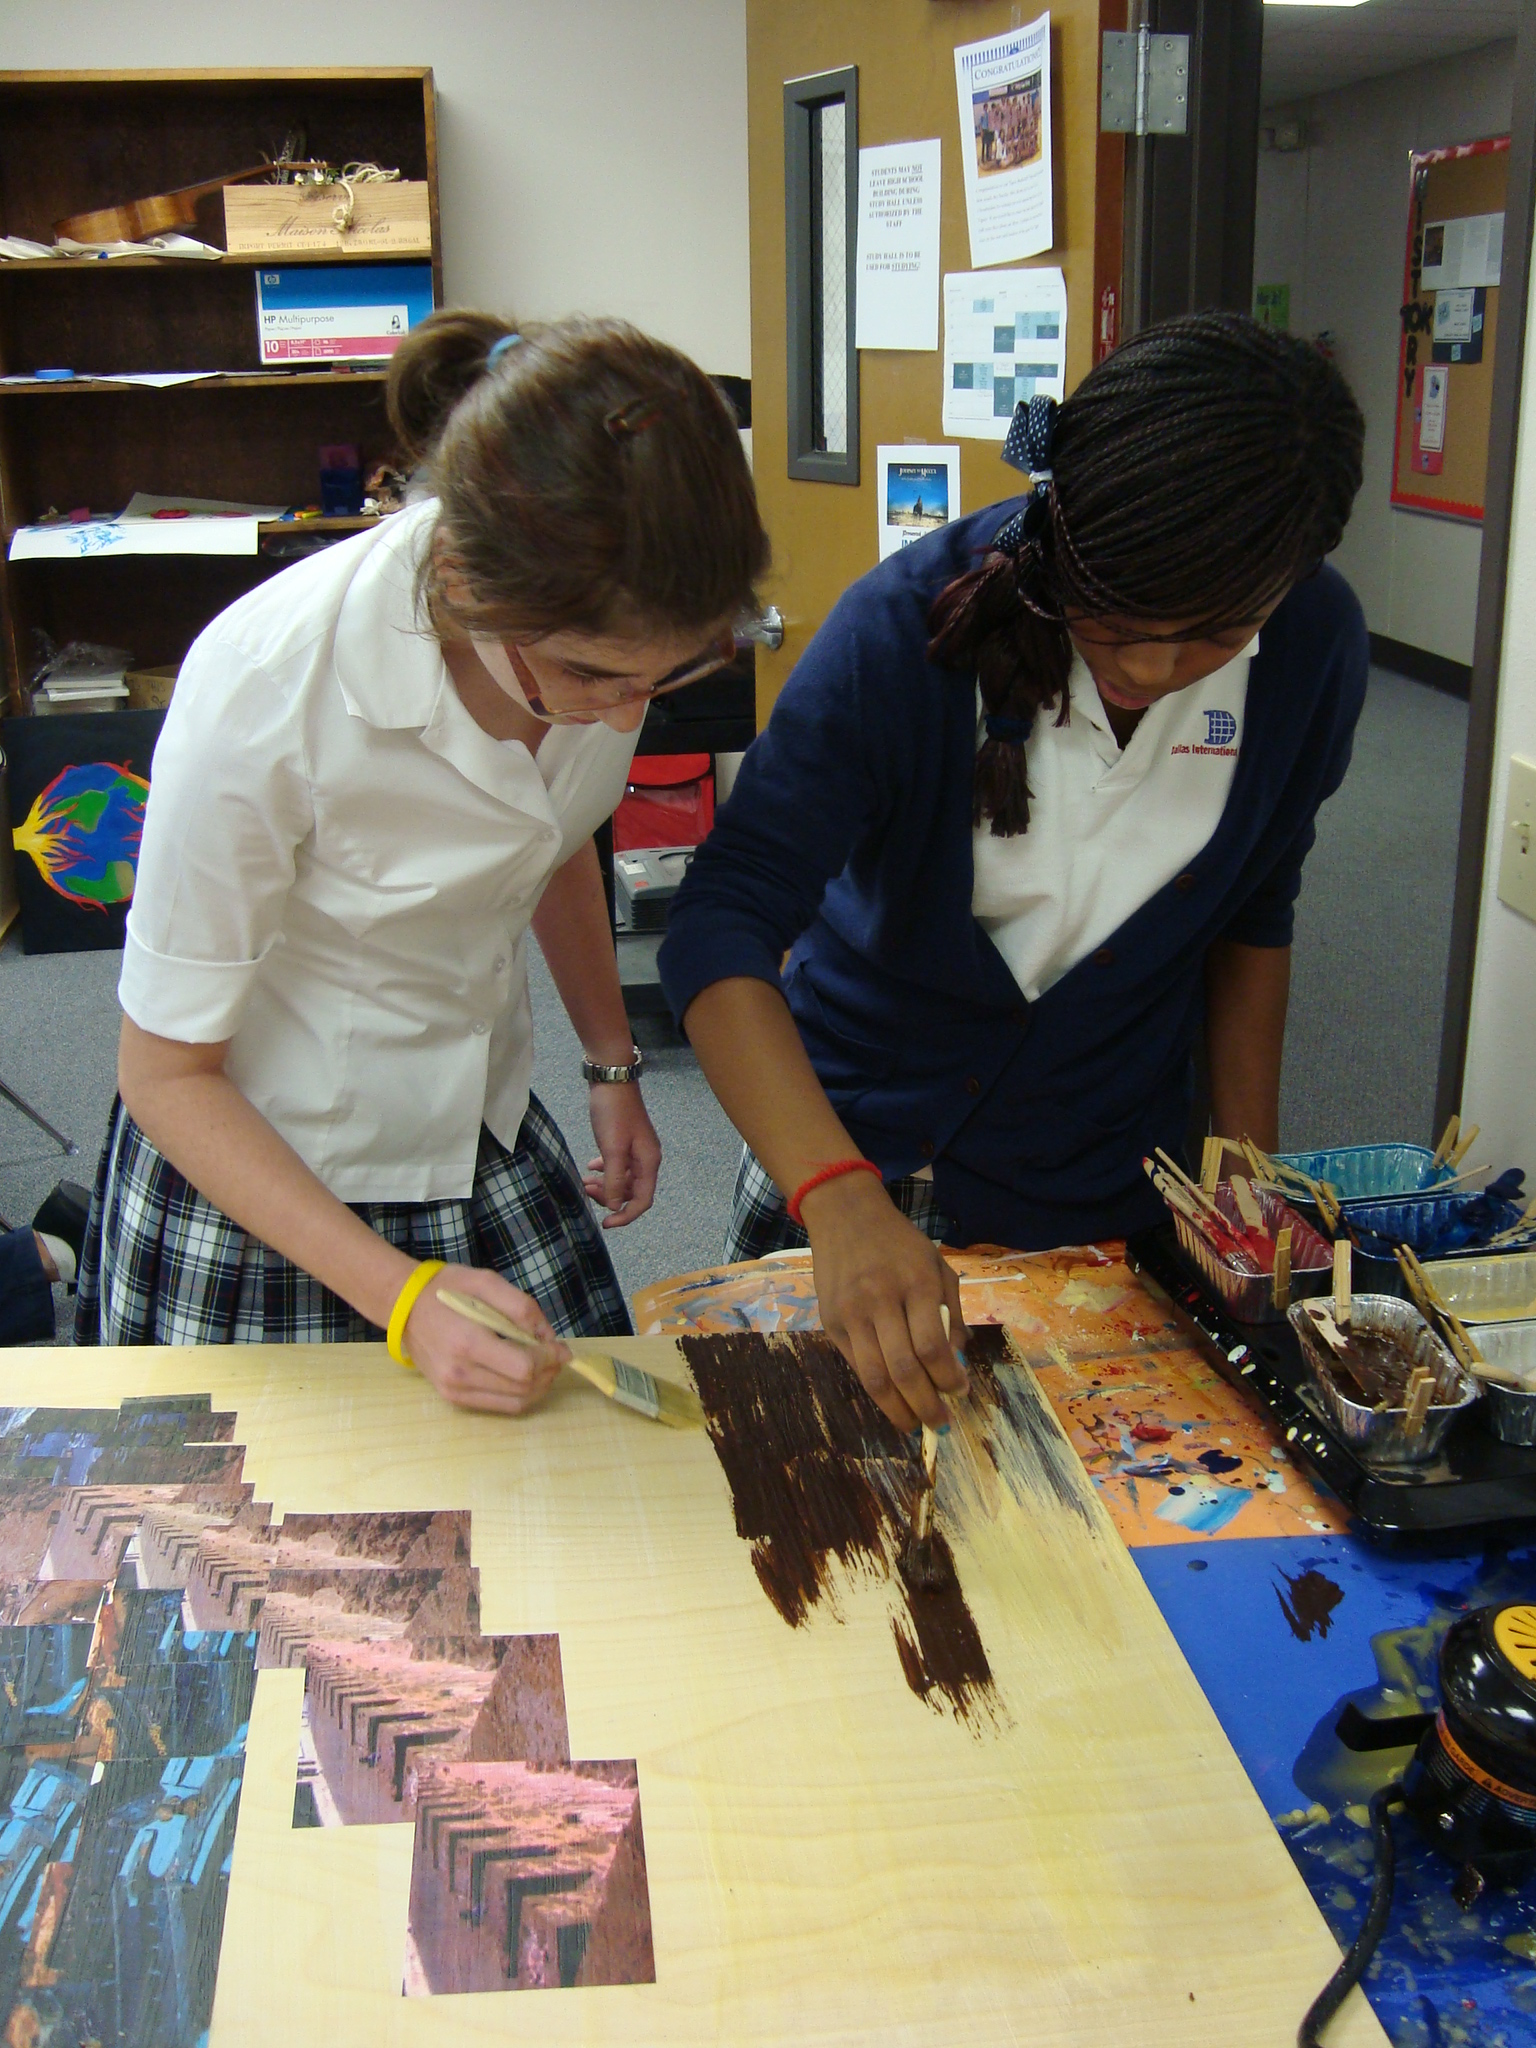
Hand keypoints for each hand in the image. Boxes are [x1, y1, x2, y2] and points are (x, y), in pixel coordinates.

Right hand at [402, 1263, 569, 1414]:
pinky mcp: (453, 1398)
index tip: (559, 1346)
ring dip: (539, 1386)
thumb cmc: (446, 1290)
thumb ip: (522, 1307)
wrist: (403, 1307)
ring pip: (515, 1402)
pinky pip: (499, 1406)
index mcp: (469, 1342)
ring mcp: (455, 1390)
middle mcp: (460, 1373)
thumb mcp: (486, 1282)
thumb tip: (548, 1337)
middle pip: (524, 1388)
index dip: (549, 1359)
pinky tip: (523, 1376)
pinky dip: (520, 1395)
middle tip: (555, 1354)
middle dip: (549, 1372)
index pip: (524, 1368)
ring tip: (543, 1365)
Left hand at [582, 1083, 661, 1228]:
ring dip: (605, 1185)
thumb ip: (614, 1180)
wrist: (612, 1080)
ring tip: (585, 1182)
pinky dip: (605, 1171)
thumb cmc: (614, 1114)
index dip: (625, 1215)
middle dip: (610, 1198)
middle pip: (632, 1192)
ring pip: (623, 1179)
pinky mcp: (626, 1142)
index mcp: (648, 1162)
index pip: (642, 1200)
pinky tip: (592, 1167)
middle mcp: (646, 1159)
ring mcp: (636, 1150)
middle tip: (587, 1192)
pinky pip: (618, 1166)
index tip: (605, 1223)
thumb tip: (614, 1206)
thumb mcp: (612, 1149)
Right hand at [800, 1171, 968, 1431]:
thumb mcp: (937, 1265)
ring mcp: (851, 1313)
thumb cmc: (899, 1243)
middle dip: (926, 1405)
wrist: (845, 1215)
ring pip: (875, 1377)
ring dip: (897, 1410)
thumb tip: (956, 1362)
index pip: (932, 1346)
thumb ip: (952, 1312)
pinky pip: (855, 1366)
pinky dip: (875, 1390)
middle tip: (940, 1424)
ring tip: (914, 1424)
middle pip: (904, 1369)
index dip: (948, 1378)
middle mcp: (882, 1300)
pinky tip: (891, 1400)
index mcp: (917, 1283)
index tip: (960, 1392)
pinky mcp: (831, 1323)